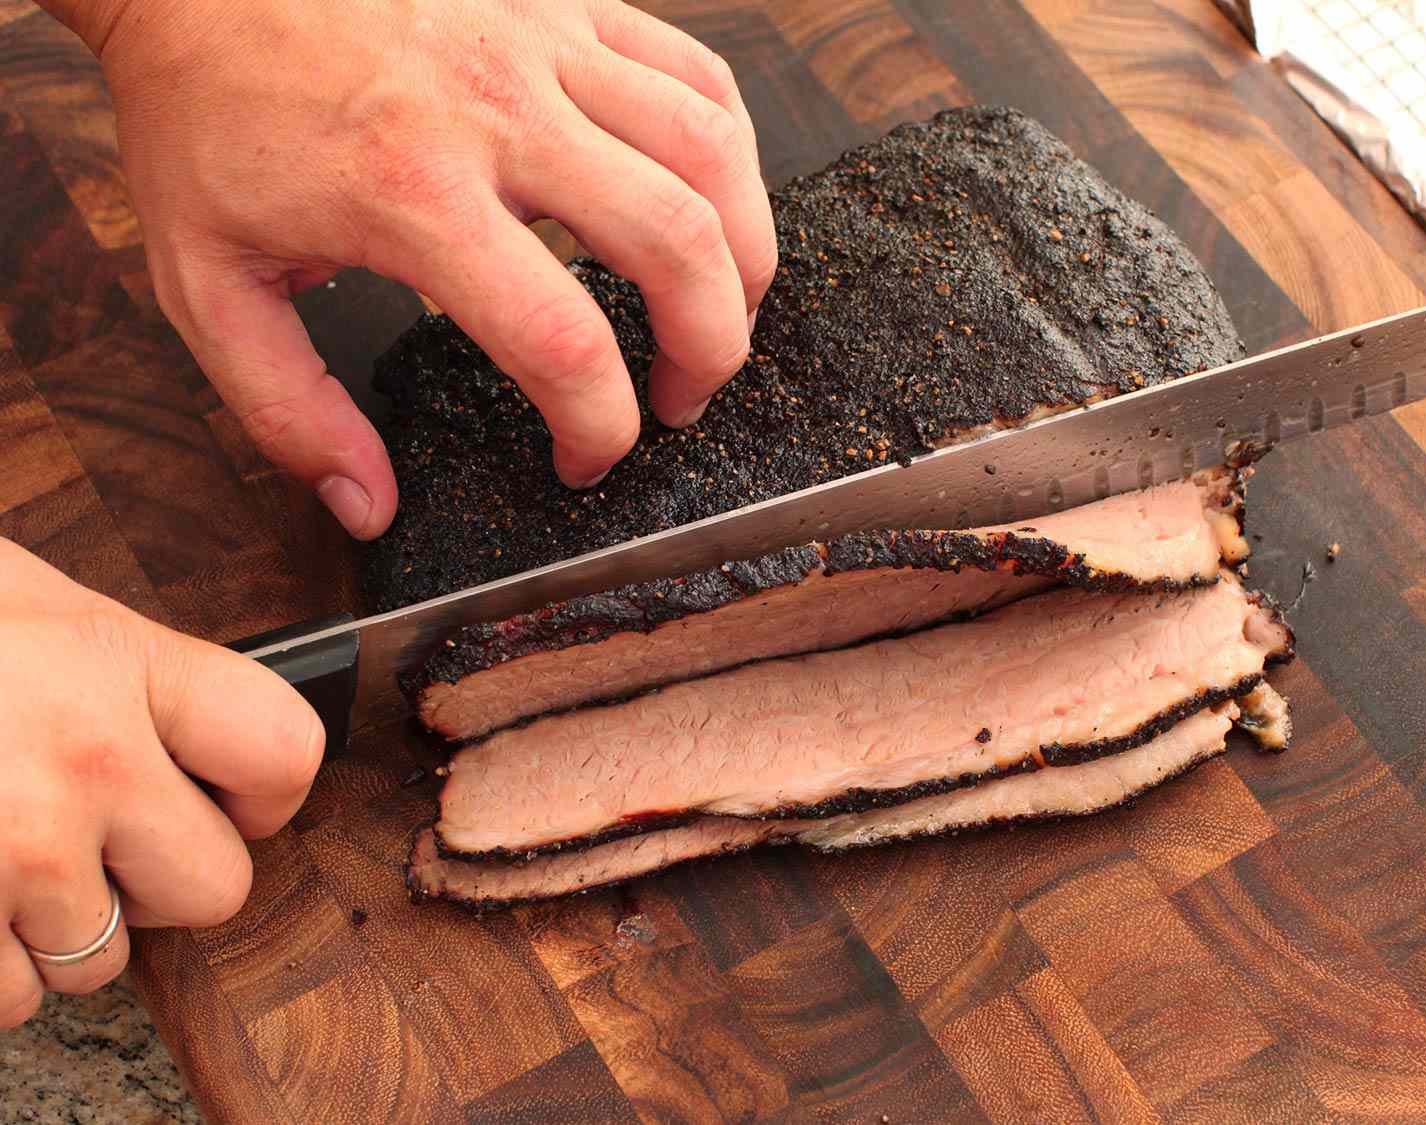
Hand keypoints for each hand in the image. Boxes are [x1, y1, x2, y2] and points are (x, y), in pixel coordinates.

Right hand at [0, 539, 322, 1026]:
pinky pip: (3, 1003)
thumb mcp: (21, 601)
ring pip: (98, 962)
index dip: (263, 788)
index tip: (227, 795)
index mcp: (113, 661)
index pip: (283, 748)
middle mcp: (78, 765)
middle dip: (158, 879)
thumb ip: (113, 668)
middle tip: (93, 840)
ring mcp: (7, 858)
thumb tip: (186, 732)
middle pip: (213, 887)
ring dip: (50, 932)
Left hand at [40, 0, 776, 536]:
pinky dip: (731, 155)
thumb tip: (366, 505)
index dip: (599, 428)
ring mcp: (545, 48)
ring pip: (709, 156)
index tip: (584, 460)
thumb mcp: (209, 284)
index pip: (562, 340)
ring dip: (746, 256)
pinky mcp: (569, 5)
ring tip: (725, 314)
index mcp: (412, 195)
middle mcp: (499, 115)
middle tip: (684, 400)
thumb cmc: (207, 116)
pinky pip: (696, 76)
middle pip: (676, 245)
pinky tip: (711, 207)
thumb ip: (288, 411)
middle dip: (711, 351)